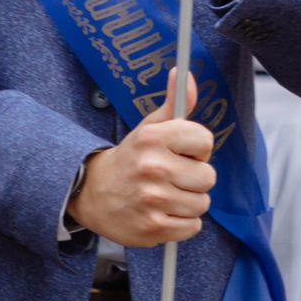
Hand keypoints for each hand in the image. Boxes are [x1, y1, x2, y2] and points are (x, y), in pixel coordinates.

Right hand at [66, 72, 216, 246]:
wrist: (92, 192)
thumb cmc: (131, 159)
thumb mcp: (150, 127)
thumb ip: (175, 102)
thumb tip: (184, 73)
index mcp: (154, 138)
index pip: (205, 141)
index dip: (196, 150)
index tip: (181, 153)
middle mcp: (152, 167)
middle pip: (208, 177)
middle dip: (194, 179)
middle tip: (171, 177)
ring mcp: (152, 200)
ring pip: (202, 204)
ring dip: (188, 203)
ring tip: (165, 195)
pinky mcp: (153, 227)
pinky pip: (192, 227)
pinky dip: (181, 223)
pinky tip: (162, 213)